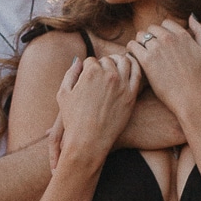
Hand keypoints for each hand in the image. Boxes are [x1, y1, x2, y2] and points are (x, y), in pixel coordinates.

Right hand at [53, 52, 141, 168]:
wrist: (89, 140)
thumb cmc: (73, 119)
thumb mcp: (63, 94)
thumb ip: (70, 73)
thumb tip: (78, 60)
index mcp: (91, 72)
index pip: (91, 60)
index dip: (88, 68)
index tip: (88, 76)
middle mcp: (108, 75)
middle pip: (107, 60)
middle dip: (103, 65)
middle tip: (101, 74)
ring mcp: (122, 85)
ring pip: (124, 62)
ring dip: (119, 62)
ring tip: (115, 68)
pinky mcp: (132, 95)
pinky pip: (137, 74)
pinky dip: (134, 67)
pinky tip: (130, 69)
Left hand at [127, 17, 200, 127]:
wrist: (191, 97)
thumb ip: (200, 32)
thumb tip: (191, 16)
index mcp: (182, 35)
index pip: (165, 23)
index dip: (162, 33)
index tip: (161, 44)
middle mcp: (169, 38)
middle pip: (151, 29)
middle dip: (150, 38)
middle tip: (150, 50)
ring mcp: (157, 48)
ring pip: (140, 35)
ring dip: (139, 43)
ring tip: (141, 54)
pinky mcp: (147, 60)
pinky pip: (132, 46)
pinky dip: (131, 50)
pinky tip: (134, 58)